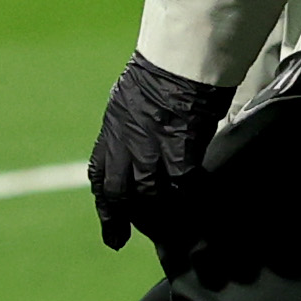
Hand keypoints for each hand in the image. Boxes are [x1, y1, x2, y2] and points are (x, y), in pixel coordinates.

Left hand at [88, 55, 230, 261]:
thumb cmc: (163, 72)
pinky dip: (190, 198)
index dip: (106, 207)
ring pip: (149, 195)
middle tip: (130, 241)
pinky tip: (199, 204)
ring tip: (173, 230)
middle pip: (118, 194)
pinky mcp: (178, 148)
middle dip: (122, 220)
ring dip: (160, 215)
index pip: (100, 176)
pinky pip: (182, 185)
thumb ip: (131, 128)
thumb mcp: (130, 101)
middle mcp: (125, 142)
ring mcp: (150, 147)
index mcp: (112, 130)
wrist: (181, 59)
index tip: (112, 230)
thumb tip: (138, 143)